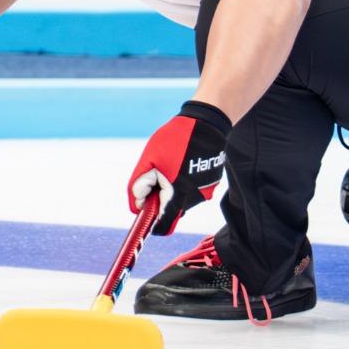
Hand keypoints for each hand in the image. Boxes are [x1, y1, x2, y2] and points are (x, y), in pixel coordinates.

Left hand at [128, 100, 230, 234]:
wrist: (207, 122)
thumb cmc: (175, 139)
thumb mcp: (149, 159)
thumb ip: (138, 185)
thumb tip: (136, 205)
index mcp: (178, 194)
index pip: (163, 226)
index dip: (152, 223)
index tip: (145, 210)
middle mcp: (195, 198)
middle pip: (172, 211)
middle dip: (161, 199)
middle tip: (157, 177)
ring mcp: (205, 191)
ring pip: (182, 199)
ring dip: (173, 189)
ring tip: (174, 164)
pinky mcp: (211, 183)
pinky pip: (193, 189)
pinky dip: (185, 182)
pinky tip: (186, 162)